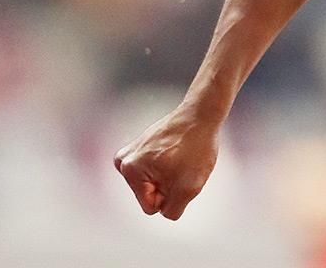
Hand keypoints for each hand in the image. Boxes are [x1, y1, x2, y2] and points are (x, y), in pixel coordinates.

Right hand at [113, 105, 221, 219]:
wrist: (202, 114)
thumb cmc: (196, 148)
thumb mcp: (190, 188)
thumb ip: (172, 210)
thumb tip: (162, 210)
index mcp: (129, 170)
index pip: (150, 207)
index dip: (171, 197)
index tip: (181, 175)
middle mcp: (123, 161)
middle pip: (151, 193)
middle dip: (169, 185)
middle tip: (182, 164)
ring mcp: (131, 151)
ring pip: (155, 181)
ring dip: (171, 175)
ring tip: (181, 156)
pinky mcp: (141, 145)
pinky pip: (157, 168)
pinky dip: (170, 164)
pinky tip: (179, 151)